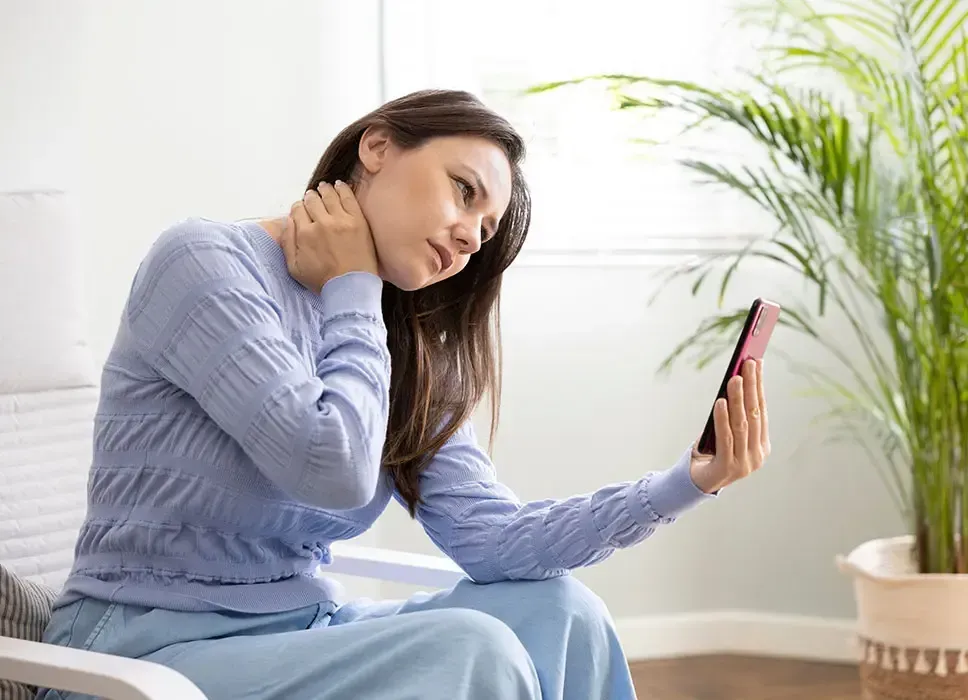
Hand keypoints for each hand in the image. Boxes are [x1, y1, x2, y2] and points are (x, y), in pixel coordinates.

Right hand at [281, 181, 378, 292]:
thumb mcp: (294, 267)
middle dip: (310, 198)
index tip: (302, 210)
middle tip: (312, 197)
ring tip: (324, 188)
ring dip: (324, 189)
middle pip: (312, 200)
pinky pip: (348, 197)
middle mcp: (321, 224)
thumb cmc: (323, 281)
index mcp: (305, 234)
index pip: (298, 209)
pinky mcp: (358, 221)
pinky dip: (342, 188)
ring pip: (329, 195)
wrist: (351, 287)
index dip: (298, 208)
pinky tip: (339, 185)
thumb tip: (287, 221)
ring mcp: (341, 220)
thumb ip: (287, 242)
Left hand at [689, 359, 769, 493]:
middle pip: (754, 413)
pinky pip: (726, 438)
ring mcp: (745, 463)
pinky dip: (722, 419)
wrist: (695, 483)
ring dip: (738, 399)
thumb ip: (730, 414)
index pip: (761, 409)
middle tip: (748, 363)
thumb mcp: (723, 431)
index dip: (759, 385)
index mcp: (761, 445)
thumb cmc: (710, 452)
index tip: (756, 363)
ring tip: (734, 378)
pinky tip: (720, 402)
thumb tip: (733, 381)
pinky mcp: (728, 468)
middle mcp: (757, 454)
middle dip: (752, 386)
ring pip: (742, 424)